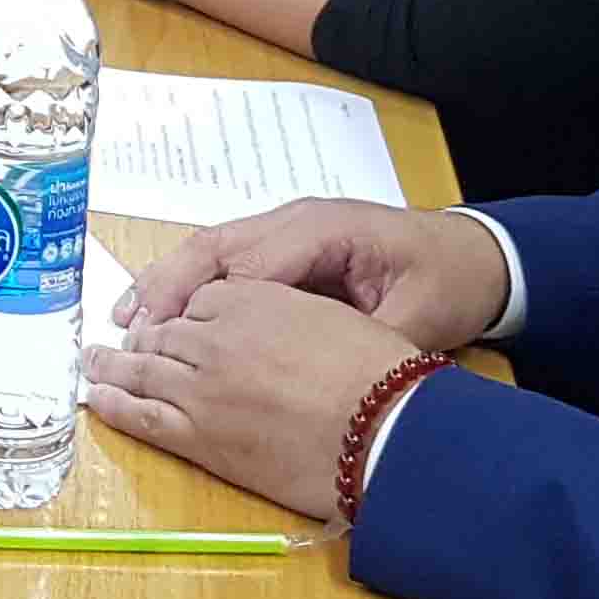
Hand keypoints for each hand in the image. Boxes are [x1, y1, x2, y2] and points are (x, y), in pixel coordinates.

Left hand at [84, 276, 433, 519]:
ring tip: (93, 362)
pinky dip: (115, 405)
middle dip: (143, 339)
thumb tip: (276, 332)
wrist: (384, 429)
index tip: (179, 323)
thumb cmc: (377, 375)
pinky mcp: (198, 435)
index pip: (200, 300)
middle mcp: (215, 336)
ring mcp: (200, 386)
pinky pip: (141, 416)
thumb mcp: (333, 319)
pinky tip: (97, 398)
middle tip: (122, 344)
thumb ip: (289, 315)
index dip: (187, 315)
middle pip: (164, 333)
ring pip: (143, 369)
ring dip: (112, 365)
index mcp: (250, 299)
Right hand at [114, 198, 514, 350]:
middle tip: (128, 329)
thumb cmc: (445, 282)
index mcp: (322, 229)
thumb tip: (317, 376)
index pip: (247, 262)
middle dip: (166, 285)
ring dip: (167, 283)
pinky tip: (162, 314)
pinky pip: (226, 261)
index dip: (204, 300)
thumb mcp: (414, 319)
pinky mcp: (284, 247)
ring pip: (210, 250)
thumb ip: (361, 341)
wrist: (472, 256)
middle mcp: (293, 221)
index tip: (169, 339)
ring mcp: (285, 230)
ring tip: (126, 320)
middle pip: (214, 246)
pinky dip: (190, 286)